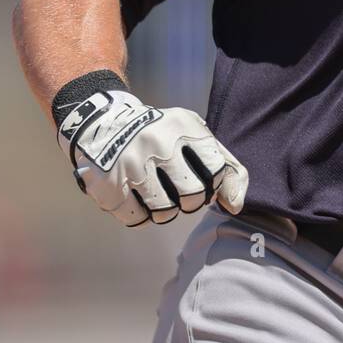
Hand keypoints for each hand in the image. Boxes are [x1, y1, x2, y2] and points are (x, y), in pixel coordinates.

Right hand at [56, 86, 248, 226]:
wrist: (106, 124)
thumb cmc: (162, 135)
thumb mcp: (195, 136)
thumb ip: (225, 166)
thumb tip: (235, 205)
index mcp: (183, 127)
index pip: (217, 170)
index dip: (215, 183)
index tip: (205, 179)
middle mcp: (157, 143)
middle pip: (192, 196)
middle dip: (192, 201)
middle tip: (181, 191)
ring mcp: (131, 164)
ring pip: (165, 212)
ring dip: (165, 210)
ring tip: (158, 192)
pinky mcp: (109, 185)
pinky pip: (138, 219)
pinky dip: (141, 214)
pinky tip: (137, 196)